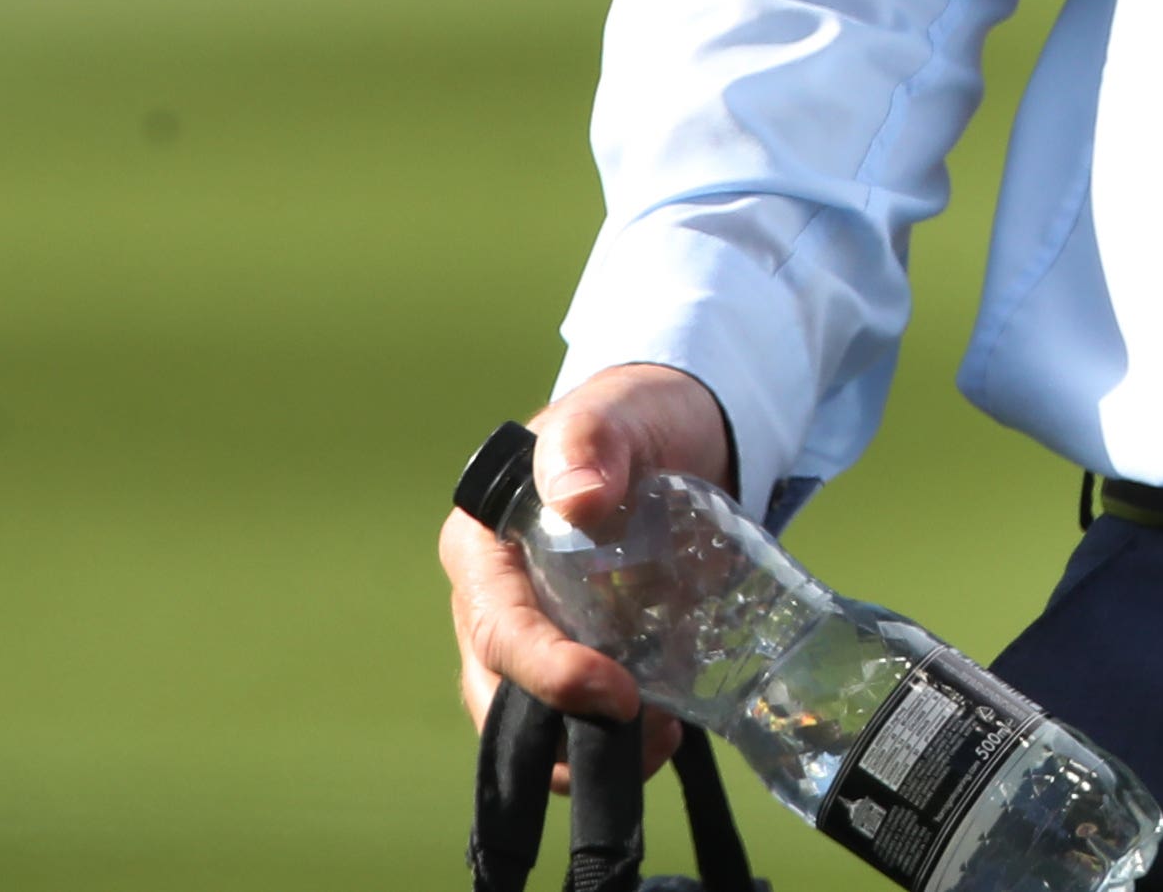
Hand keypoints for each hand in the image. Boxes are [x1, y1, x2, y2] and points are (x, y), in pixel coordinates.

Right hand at [440, 362, 736, 770]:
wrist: (679, 431)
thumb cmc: (631, 418)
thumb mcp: (612, 416)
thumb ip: (587, 445)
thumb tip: (580, 501)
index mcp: (483, 550)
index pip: (501, 629)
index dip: (548, 671)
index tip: (615, 691)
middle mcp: (497, 603)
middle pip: (503, 692)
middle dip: (562, 731)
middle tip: (646, 735)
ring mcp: (539, 633)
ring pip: (534, 718)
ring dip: (586, 746)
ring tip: (662, 740)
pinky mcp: (583, 651)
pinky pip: (578, 713)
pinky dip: (613, 734)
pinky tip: (668, 728)